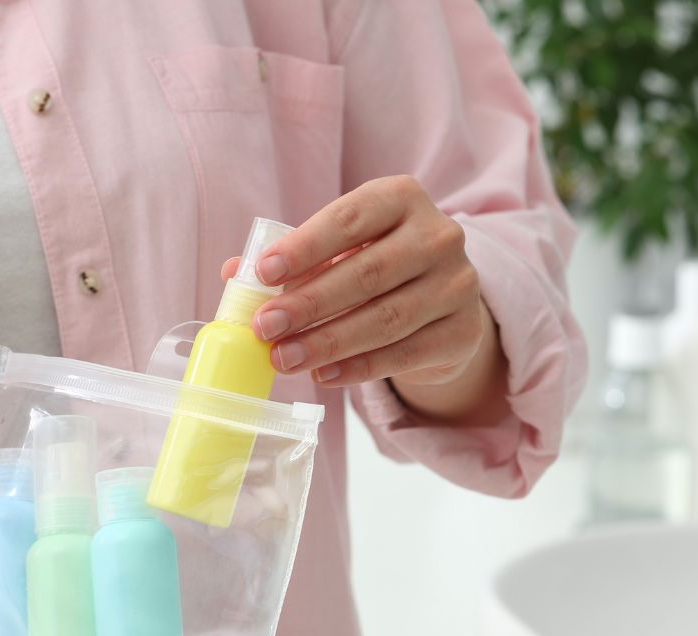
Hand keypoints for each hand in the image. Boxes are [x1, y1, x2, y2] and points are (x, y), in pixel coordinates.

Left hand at [222, 175, 508, 422]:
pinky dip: (358, 368)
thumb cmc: (374, 266)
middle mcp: (439, 235)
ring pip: (385, 318)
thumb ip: (292, 260)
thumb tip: (235, 274)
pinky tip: (322, 375)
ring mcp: (458, 284)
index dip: (305, 246)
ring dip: (327, 342)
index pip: (350, 219)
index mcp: (401, 198)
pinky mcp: (463, 332)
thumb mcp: (337, 251)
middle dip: (309, 303)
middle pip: (367, 272)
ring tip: (283, 358)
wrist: (442, 304)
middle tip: (265, 327)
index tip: (264, 272)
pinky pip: (404, 354)